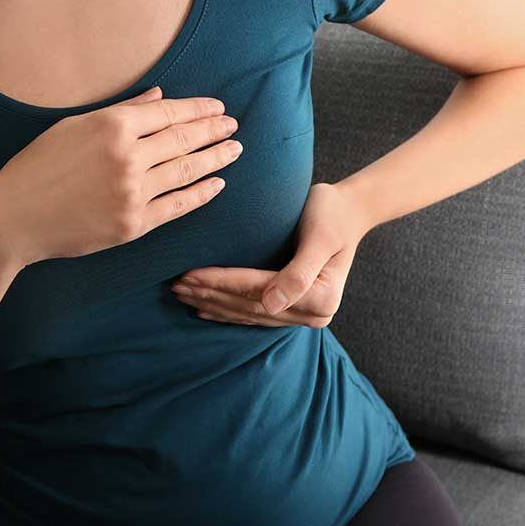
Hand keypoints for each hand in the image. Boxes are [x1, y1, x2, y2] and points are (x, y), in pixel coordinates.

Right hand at [0, 86, 243, 265]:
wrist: (12, 219)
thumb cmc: (36, 168)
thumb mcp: (73, 127)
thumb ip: (121, 112)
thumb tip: (160, 98)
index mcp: (112, 126)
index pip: (168, 114)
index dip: (198, 110)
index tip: (218, 109)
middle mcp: (127, 157)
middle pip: (183, 140)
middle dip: (213, 132)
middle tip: (234, 127)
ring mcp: (132, 193)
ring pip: (186, 172)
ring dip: (215, 160)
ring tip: (234, 150)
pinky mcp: (133, 224)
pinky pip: (177, 206)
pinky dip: (200, 194)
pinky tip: (217, 184)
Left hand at [169, 182, 373, 327]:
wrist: (349, 210)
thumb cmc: (332, 213)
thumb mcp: (320, 237)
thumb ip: (300, 273)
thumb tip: (273, 306)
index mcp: (320, 299)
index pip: (259, 291)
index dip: (222, 283)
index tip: (190, 274)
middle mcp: (313, 314)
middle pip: (250, 305)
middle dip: (210, 294)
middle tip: (175, 284)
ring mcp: (302, 315)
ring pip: (247, 312)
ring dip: (212, 304)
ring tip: (181, 293)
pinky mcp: (292, 308)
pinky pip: (253, 313)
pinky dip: (226, 311)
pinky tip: (203, 309)